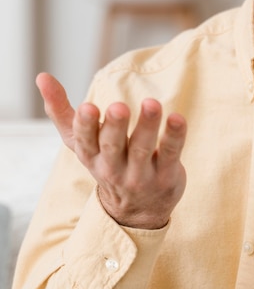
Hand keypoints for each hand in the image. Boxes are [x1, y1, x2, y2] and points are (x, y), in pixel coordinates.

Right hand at [36, 72, 186, 228]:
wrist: (137, 212)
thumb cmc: (107, 163)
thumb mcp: (80, 143)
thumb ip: (61, 111)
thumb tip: (41, 76)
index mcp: (91, 156)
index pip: (84, 141)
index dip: (85, 126)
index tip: (87, 107)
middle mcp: (113, 168)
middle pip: (112, 146)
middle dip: (114, 126)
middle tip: (118, 107)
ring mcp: (140, 174)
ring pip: (143, 149)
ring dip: (147, 125)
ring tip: (152, 104)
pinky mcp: (166, 176)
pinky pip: (170, 153)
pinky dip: (174, 136)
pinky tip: (177, 118)